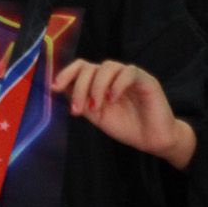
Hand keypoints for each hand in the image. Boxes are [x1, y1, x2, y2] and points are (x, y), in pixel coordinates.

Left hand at [53, 58, 193, 164]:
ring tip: (97, 107)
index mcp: (101, 82)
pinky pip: (129, 72)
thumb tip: (60, 89)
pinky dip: (117, 84)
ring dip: (97, 86)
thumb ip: (81, 101)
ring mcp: (130, 76)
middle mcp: (114, 76)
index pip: (82, 67)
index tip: (55, 87)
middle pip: (91, 67)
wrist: (152, 140)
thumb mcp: (97, 116)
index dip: (67, 73)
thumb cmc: (127, 127)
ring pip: (108, 66)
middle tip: (78, 108)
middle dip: (80, 87)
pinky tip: (113, 99)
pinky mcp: (146, 80)